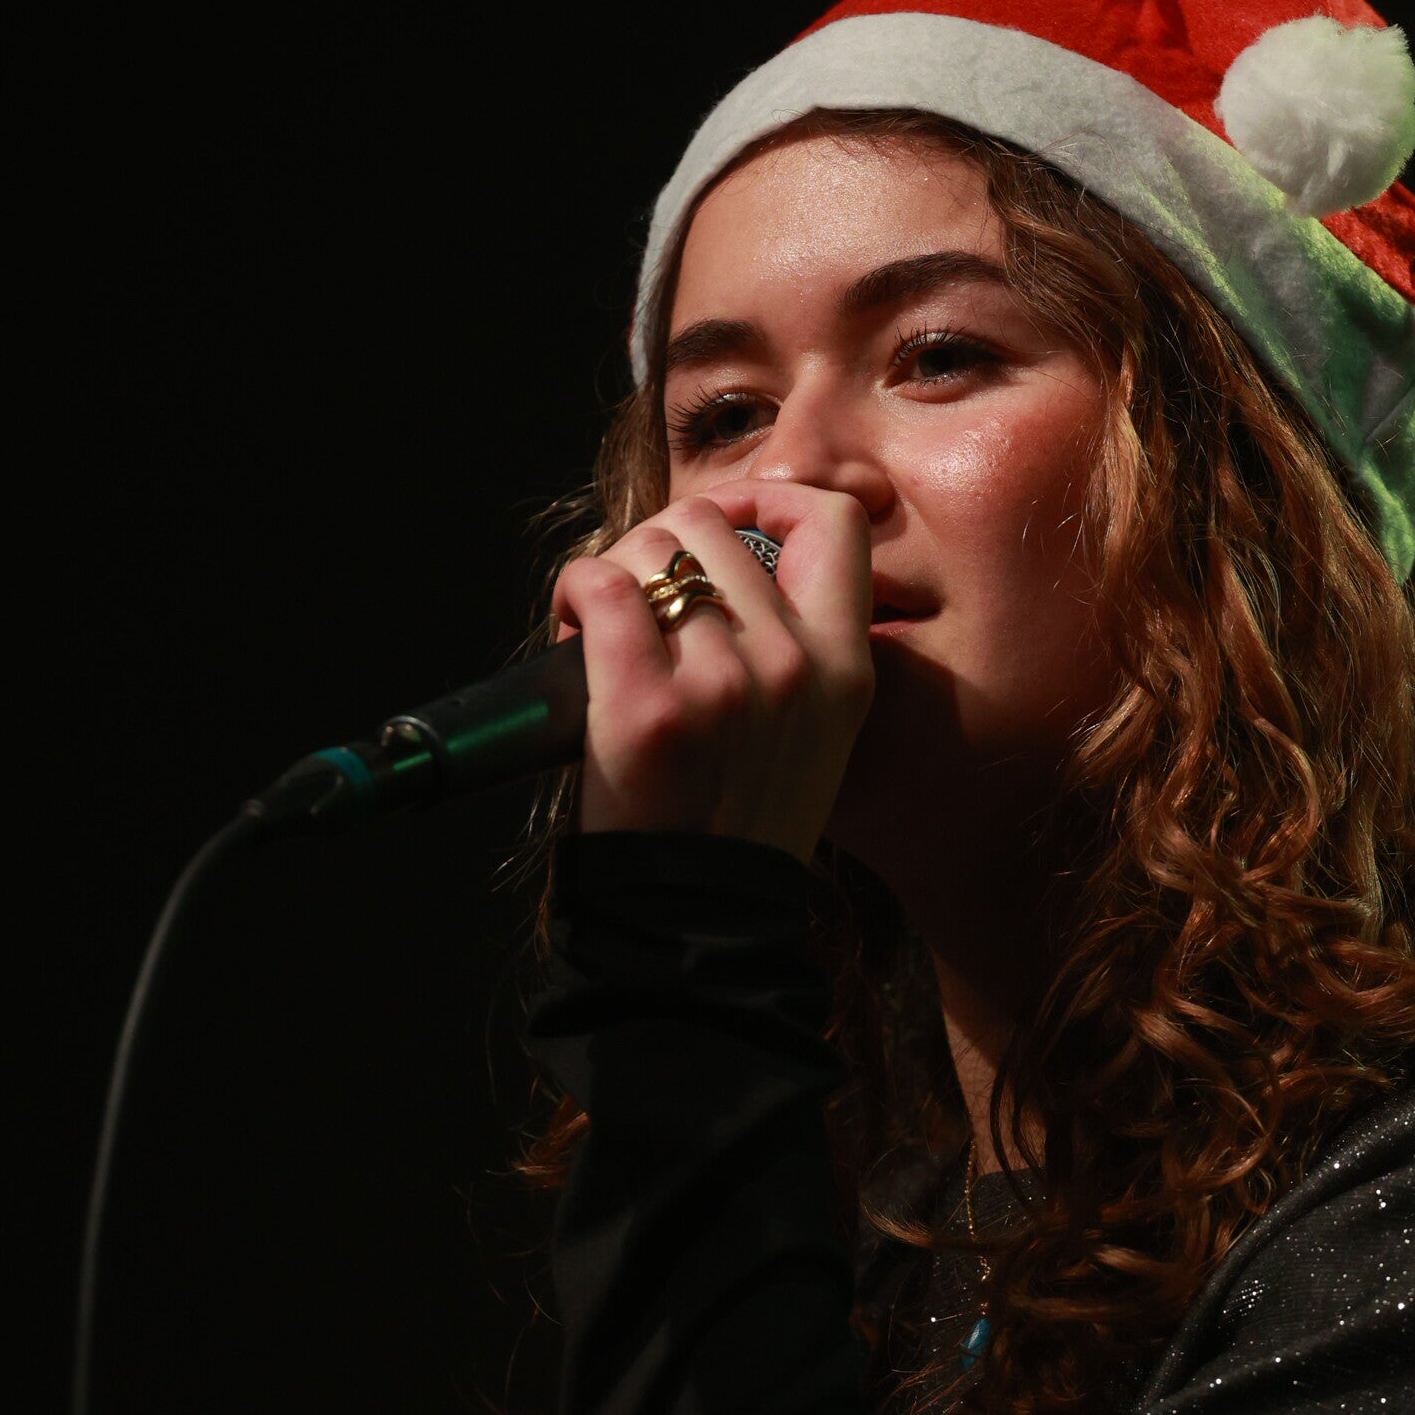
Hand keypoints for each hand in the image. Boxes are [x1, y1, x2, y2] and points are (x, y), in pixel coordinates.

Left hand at [552, 488, 873, 861]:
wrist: (698, 918)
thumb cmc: (736, 823)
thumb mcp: (812, 731)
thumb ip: (794, 644)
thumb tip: (726, 556)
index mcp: (844, 665)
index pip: (834, 519)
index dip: (770, 497)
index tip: (728, 525)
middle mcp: (793, 664)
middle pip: (712, 524)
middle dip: (660, 545)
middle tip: (638, 601)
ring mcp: (725, 682)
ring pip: (652, 548)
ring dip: (613, 572)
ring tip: (604, 629)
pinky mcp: (650, 706)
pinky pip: (601, 585)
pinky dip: (574, 589)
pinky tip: (571, 626)